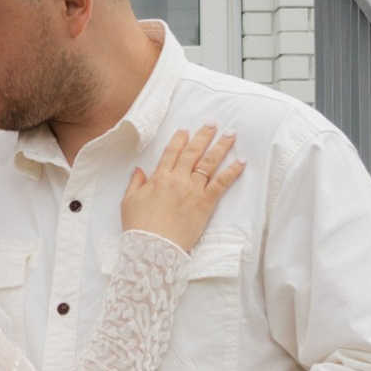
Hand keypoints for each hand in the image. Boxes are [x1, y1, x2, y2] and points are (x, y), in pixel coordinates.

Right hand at [120, 122, 243, 252]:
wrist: (153, 247)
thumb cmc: (139, 227)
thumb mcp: (129, 202)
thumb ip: (135, 183)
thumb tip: (139, 169)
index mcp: (159, 177)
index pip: (172, 152)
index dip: (179, 139)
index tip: (186, 129)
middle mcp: (178, 178)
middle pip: (193, 152)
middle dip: (203, 136)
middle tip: (212, 124)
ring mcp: (193, 189)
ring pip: (209, 162)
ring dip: (221, 147)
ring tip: (231, 135)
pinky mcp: (206, 202)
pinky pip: (221, 183)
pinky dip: (233, 171)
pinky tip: (242, 161)